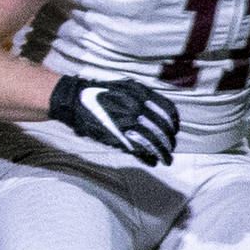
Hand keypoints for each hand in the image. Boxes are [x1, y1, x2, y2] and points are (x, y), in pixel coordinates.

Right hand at [47, 75, 179, 165]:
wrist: (75, 99)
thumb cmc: (102, 93)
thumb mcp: (126, 87)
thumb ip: (144, 99)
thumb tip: (163, 116)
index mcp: (140, 93)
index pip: (168, 110)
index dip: (174, 123)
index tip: (174, 131)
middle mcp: (135, 107)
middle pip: (162, 129)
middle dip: (169, 142)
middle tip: (171, 148)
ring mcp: (125, 122)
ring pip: (152, 141)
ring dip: (162, 153)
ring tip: (166, 159)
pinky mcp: (116, 135)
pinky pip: (137, 148)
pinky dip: (147, 157)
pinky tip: (152, 162)